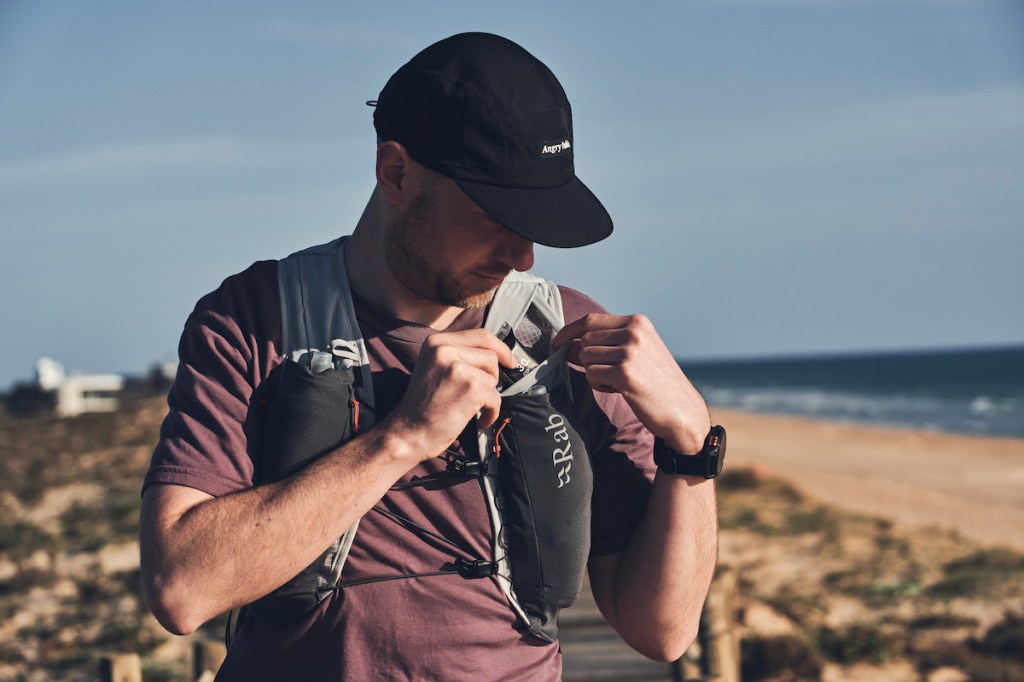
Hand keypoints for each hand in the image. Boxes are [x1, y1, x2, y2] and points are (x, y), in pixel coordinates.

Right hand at [387, 329, 516, 460]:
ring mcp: (458, 368)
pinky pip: (495, 398)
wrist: (409, 432)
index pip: (481, 335)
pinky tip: (478, 420)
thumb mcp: (434, 367)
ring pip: (493, 378)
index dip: (500, 348)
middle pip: (490, 356)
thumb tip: (495, 354)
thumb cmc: (423, 405)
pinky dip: (491, 413)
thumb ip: (458, 355)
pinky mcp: (470, 388)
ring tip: (468, 407)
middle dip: (490, 377)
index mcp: (437, 341)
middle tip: (477, 393)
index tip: (509, 361)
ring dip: (487, 396)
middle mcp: (445, 350)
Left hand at [552, 314, 710, 453]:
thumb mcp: (637, 352)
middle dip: (585, 359)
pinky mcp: (625, 372)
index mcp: (637, 322)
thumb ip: (606, 343)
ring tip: (617, 382)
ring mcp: (630, 351)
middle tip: (605, 374)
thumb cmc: (656, 382)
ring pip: (585, 357)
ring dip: (594, 373)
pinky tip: (619, 390)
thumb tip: (566, 344)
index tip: (557, 342)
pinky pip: (591, 375)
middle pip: (585, 340)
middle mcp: (633, 332)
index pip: (591, 320)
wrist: (681, 409)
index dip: (569, 331)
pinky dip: (599, 385)